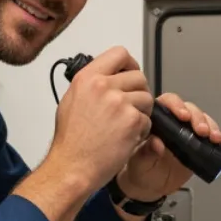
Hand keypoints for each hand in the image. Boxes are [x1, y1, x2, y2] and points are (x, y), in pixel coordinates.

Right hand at [46, 46, 153, 192]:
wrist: (73, 167)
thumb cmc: (71, 141)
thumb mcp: (72, 100)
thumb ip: (92, 85)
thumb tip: (108, 77)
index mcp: (88, 78)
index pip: (120, 54)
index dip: (130, 64)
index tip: (130, 73)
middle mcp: (103, 86)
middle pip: (139, 77)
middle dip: (138, 92)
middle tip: (129, 108)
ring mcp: (119, 103)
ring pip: (147, 99)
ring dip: (141, 113)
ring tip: (124, 126)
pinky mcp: (132, 121)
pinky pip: (148, 120)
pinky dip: (141, 131)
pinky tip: (125, 138)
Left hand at [116, 93, 220, 201]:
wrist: (150, 188)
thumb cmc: (140, 169)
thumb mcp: (139, 162)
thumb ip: (146, 152)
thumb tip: (157, 143)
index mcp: (157, 121)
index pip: (167, 103)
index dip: (177, 106)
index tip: (183, 116)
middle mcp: (174, 123)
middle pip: (190, 110)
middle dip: (198, 118)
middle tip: (201, 131)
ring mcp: (189, 134)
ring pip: (203, 120)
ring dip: (210, 126)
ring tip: (214, 137)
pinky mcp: (200, 146)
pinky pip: (211, 136)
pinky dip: (217, 137)